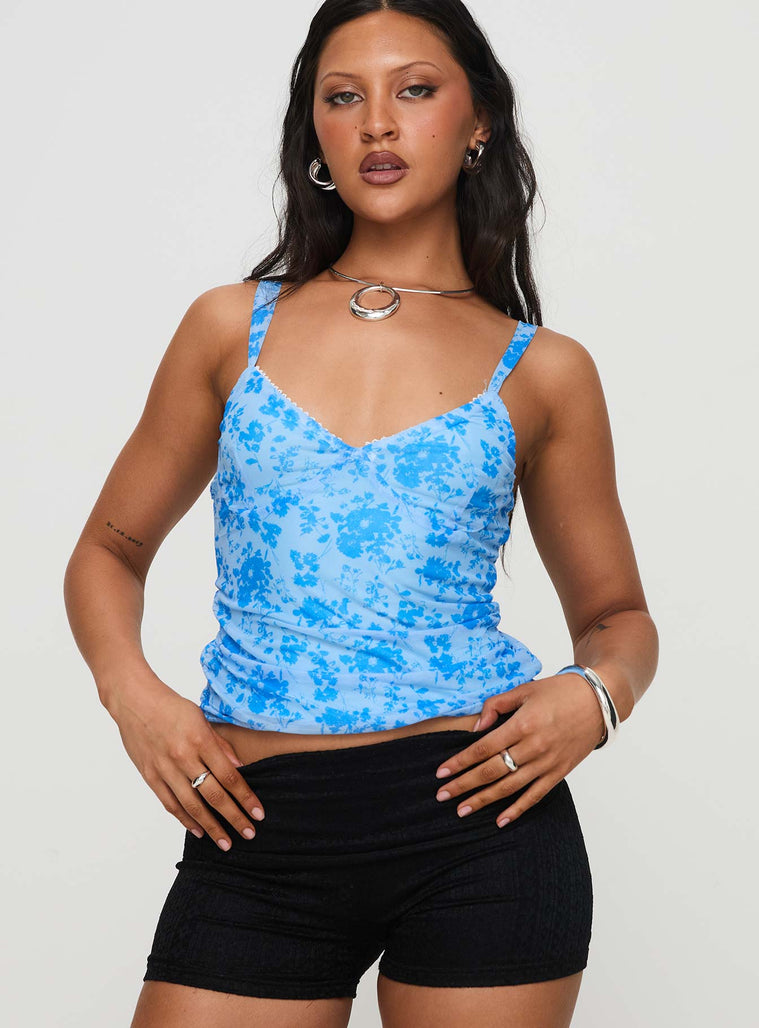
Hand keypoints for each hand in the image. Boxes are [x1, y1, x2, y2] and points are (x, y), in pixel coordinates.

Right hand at [109, 675, 265, 849]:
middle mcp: (182, 757)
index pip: (228, 776)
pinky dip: (185, 819)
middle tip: (249, 833)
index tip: (258, 813)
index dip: (245, 797)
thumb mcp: (201, 718)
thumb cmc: (171, 706)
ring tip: (225, 842)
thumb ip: (220, 745)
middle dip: (233, 817)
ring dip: (211, 827)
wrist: (133, 701)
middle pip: (213, 795)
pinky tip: (199, 830)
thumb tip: (240, 769)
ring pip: (191, 805)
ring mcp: (164, 769)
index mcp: (199, 740)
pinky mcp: (150, 776)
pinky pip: (170, 804)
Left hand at [433, 673, 605, 826]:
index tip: (441, 773)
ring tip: (462, 810)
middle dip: (464, 785)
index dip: (460, 762)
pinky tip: (500, 820)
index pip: (483, 749)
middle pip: (492, 771)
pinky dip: (517, 810)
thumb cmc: (559, 691)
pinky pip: (535, 796)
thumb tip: (476, 728)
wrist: (598, 701)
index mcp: (523, 725)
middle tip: (442, 796)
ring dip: (483, 800)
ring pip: (509, 788)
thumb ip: (497, 706)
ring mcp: (547, 763)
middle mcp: (534, 747)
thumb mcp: (525, 689)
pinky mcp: (559, 773)